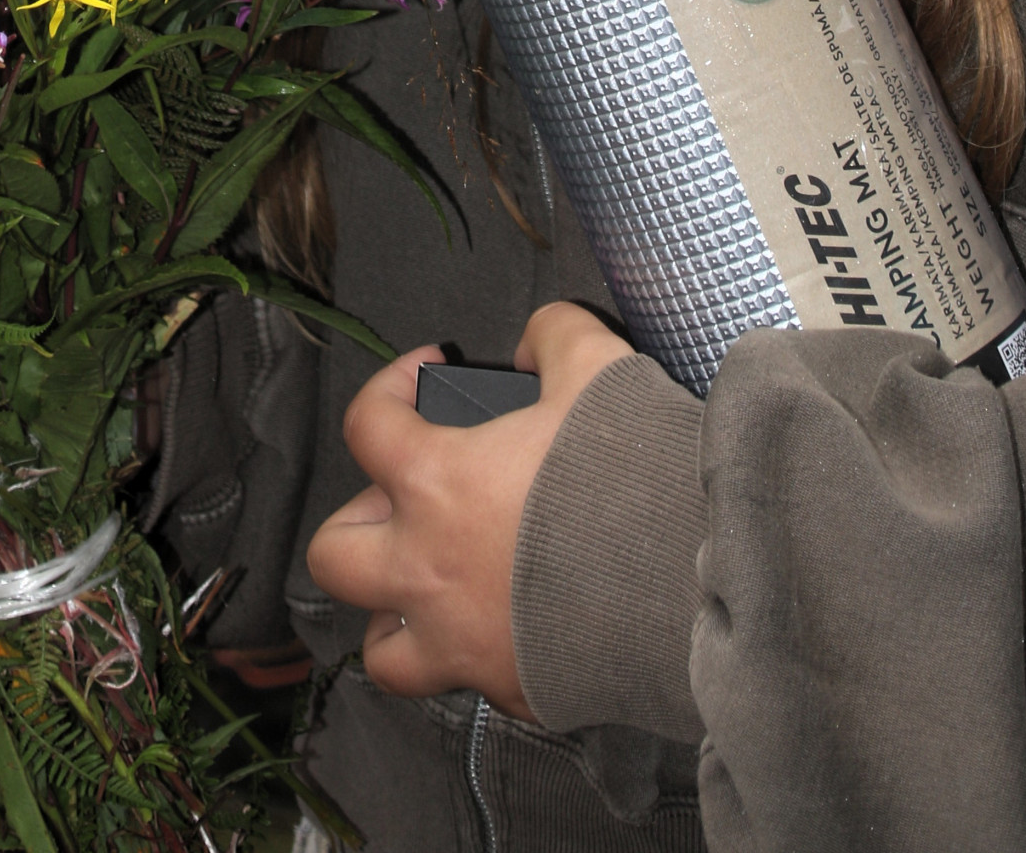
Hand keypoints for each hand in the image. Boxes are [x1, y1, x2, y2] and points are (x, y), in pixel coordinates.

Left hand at [306, 301, 628, 714]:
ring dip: (394, 612)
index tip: (422, 372)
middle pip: (336, 552)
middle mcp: (429, 570)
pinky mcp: (510, 690)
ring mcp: (462, 641)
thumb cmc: (633, 478)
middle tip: (408, 498)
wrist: (690, 582)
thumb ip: (552, 335)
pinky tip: (511, 620)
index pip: (365, 425)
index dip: (388, 386)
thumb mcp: (597, 364)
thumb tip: (532, 348)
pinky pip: (465, 683)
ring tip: (433, 583)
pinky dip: (474, 653)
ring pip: (379, 648)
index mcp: (436, 485)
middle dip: (361, 520)